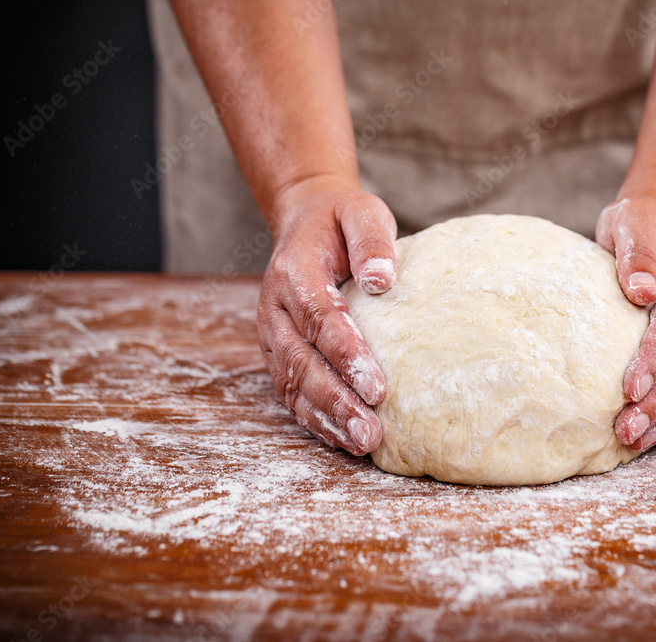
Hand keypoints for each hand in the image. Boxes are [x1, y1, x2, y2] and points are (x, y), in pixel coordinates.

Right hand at [258, 175, 397, 455]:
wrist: (305, 221)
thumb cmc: (341, 221)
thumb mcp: (361, 212)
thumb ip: (371, 241)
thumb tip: (383, 280)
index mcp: (295, 272)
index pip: (320, 319)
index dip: (346, 355)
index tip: (377, 387)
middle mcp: (276, 308)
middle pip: (303, 361)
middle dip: (337, 400)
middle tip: (371, 431)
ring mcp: (273, 334)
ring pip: (294, 384)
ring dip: (328, 418)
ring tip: (363, 444)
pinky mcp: (279, 353)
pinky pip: (292, 392)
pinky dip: (316, 419)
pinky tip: (344, 440)